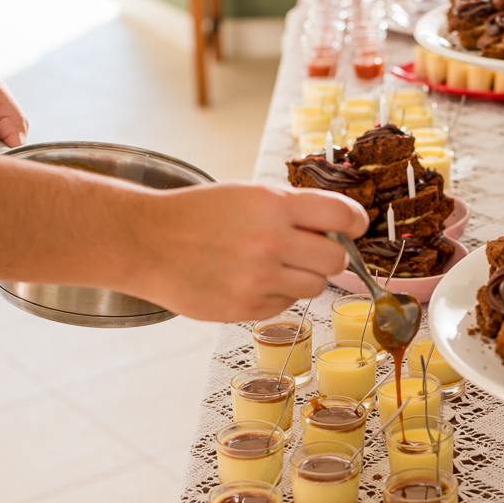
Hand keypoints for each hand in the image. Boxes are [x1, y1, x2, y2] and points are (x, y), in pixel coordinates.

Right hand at [132, 183, 368, 320]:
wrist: (148, 242)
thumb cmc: (199, 215)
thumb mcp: (248, 195)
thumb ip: (293, 209)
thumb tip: (341, 228)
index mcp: (273, 205)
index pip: (341, 214)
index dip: (355, 221)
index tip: (354, 227)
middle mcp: (270, 242)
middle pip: (335, 260)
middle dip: (330, 255)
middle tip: (311, 250)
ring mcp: (258, 279)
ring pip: (315, 287)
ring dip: (305, 277)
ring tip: (275, 265)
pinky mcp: (246, 308)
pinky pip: (285, 305)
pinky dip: (276, 294)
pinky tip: (248, 279)